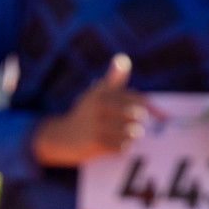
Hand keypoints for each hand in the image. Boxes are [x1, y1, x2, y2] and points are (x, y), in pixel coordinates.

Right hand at [32, 54, 146, 166]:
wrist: (59, 138)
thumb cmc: (85, 114)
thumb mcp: (96, 93)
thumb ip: (114, 77)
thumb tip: (123, 59)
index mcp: (101, 92)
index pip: (137, 98)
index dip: (147, 107)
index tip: (149, 114)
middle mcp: (98, 106)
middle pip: (137, 116)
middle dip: (136, 123)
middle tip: (131, 127)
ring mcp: (95, 125)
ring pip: (131, 133)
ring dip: (130, 138)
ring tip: (122, 137)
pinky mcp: (94, 143)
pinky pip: (121, 147)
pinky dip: (121, 149)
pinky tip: (114, 147)